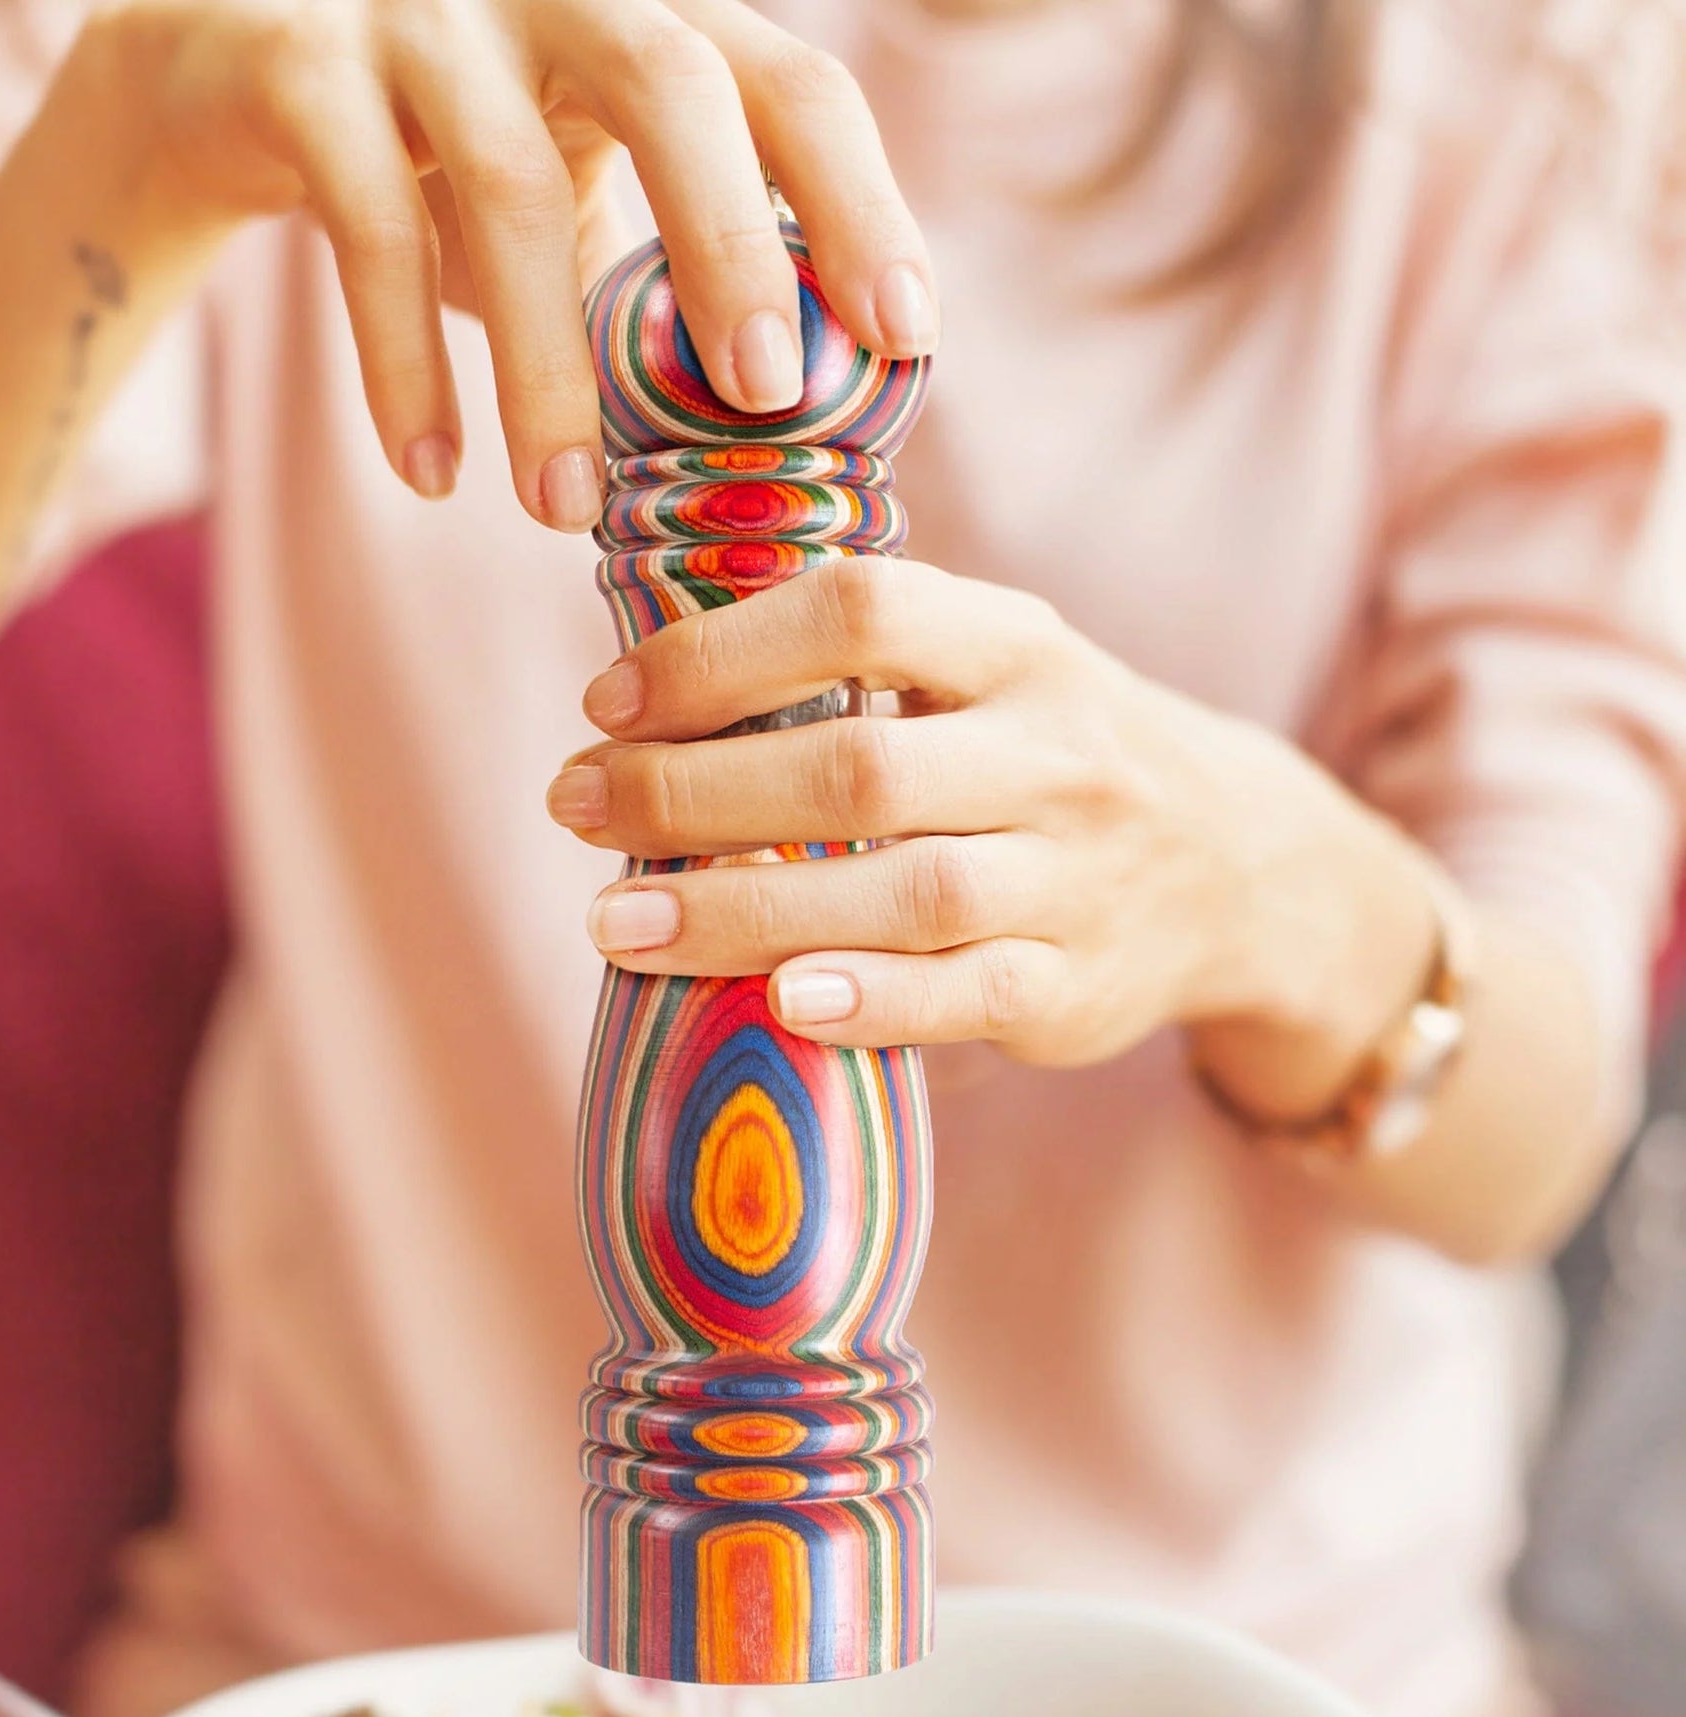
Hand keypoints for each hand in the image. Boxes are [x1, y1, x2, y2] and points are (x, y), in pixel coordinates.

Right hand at [65, 0, 935, 527]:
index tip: (907, 338)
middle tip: (765, 399)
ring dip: (545, 368)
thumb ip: (667, 268)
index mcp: (648, 13)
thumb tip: (791, 427)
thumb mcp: (580, 184)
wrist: (227, 72)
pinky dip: (401, 366)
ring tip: (562, 513)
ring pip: (504, 183)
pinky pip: (365, 226)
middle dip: (731, 247)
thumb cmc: (451, 153)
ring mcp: (416, 9)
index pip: (790, 81)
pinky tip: (430, 476)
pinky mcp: (296, 63)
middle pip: (668, 81)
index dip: (861, 204)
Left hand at [547, 559, 1435, 1104]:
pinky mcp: (1076, 987)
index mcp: (1021, 646)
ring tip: (616, 920)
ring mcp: (1076, 877)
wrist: (1241, 867)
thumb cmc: (1053, 756)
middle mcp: (1058, 753)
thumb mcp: (994, 671)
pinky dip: (871, 1002)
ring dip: (743, 911)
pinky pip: (967, 996)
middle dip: (694, 791)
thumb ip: (865, 663)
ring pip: (905, 893)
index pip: (861, 613)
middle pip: (858, 771)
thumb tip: (653, 687)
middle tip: (572, 806)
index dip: (719, 655)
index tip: (607, 701)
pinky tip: (773, 1006)